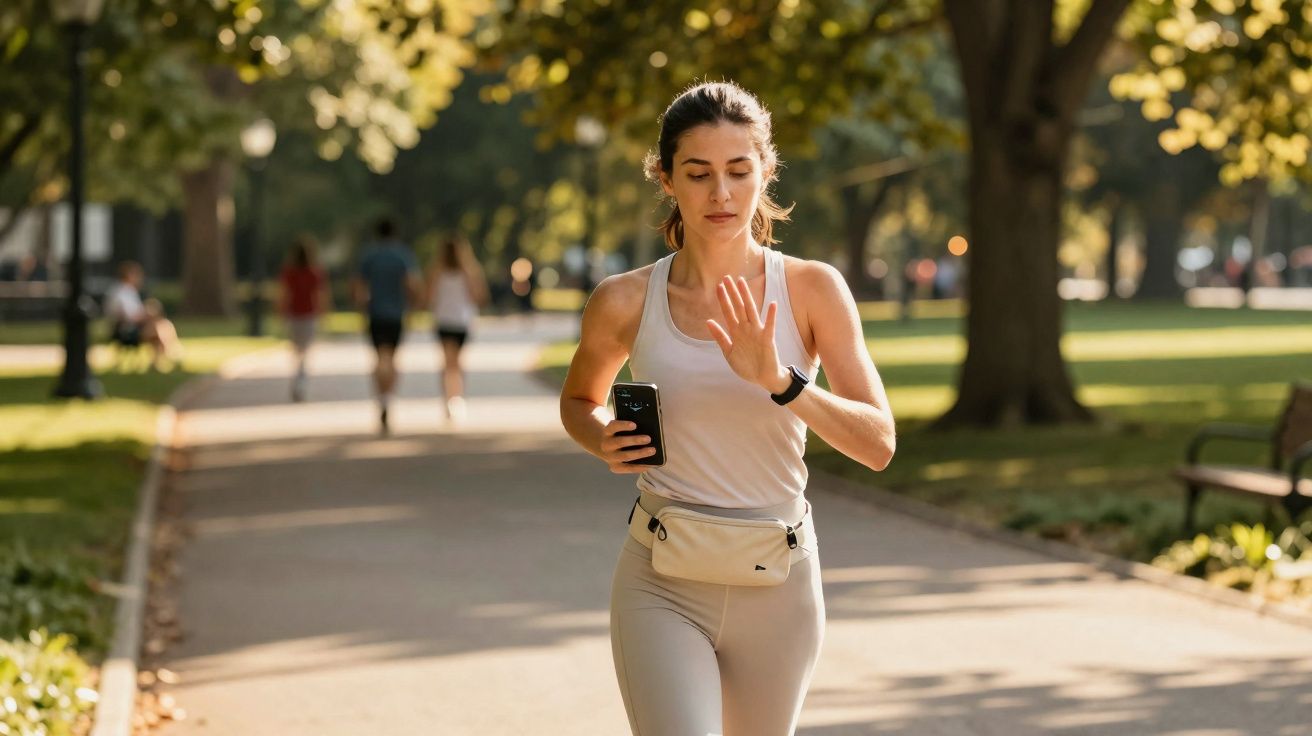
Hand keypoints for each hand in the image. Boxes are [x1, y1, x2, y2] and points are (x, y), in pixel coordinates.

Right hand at [598, 420, 656, 473]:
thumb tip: (646, 417)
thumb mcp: (618, 425)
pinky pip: (627, 468)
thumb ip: (626, 421)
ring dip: (640, 453)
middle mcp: (606, 445)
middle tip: (648, 438)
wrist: (604, 446)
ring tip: (652, 450)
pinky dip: (639, 467)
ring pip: (625, 456)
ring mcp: (610, 457)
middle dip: (635, 440)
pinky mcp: (615, 467)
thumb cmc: (618, 432)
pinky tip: (650, 464)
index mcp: (606, 431)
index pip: (613, 427)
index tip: (634, 425)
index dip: (623, 425)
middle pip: (620, 442)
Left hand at [706, 276, 785, 391]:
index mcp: (736, 332)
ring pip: (751, 311)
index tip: (719, 286)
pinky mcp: (768, 339)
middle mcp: (746, 328)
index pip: (728, 312)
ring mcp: (757, 332)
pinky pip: (770, 325)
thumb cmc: (747, 365)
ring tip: (742, 283)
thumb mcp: (728, 352)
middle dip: (732, 292)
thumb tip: (708, 321)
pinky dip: (772, 315)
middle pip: (738, 306)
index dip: (723, 299)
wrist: (763, 378)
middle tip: (726, 277)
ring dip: (747, 297)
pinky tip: (772, 304)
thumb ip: (720, 337)